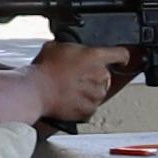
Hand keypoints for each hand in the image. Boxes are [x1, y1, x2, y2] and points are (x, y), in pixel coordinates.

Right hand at [24, 40, 138, 115]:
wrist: (35, 91)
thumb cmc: (43, 70)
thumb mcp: (56, 47)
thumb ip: (71, 48)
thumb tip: (69, 49)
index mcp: (94, 56)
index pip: (120, 54)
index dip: (121, 57)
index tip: (121, 61)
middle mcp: (99, 75)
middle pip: (105, 76)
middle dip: (93, 77)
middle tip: (76, 78)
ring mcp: (95, 94)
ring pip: (99, 93)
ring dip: (88, 92)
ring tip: (69, 89)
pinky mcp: (88, 110)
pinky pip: (90, 108)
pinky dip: (82, 106)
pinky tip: (69, 100)